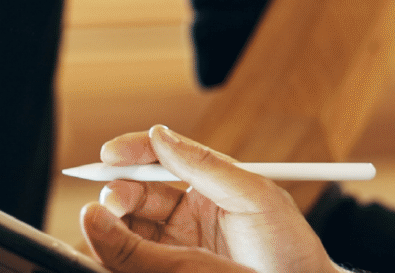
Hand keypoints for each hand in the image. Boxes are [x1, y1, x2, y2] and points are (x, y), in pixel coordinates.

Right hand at [77, 125, 336, 272]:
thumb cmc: (287, 244)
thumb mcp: (254, 196)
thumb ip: (208, 165)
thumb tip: (162, 135)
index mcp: (210, 182)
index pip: (163, 158)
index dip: (134, 151)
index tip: (110, 154)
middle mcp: (191, 208)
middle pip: (140, 190)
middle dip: (119, 188)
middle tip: (111, 198)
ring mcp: (181, 240)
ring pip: (134, 221)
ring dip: (115, 217)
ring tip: (107, 220)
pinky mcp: (176, 266)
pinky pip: (140, 253)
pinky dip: (120, 245)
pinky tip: (112, 242)